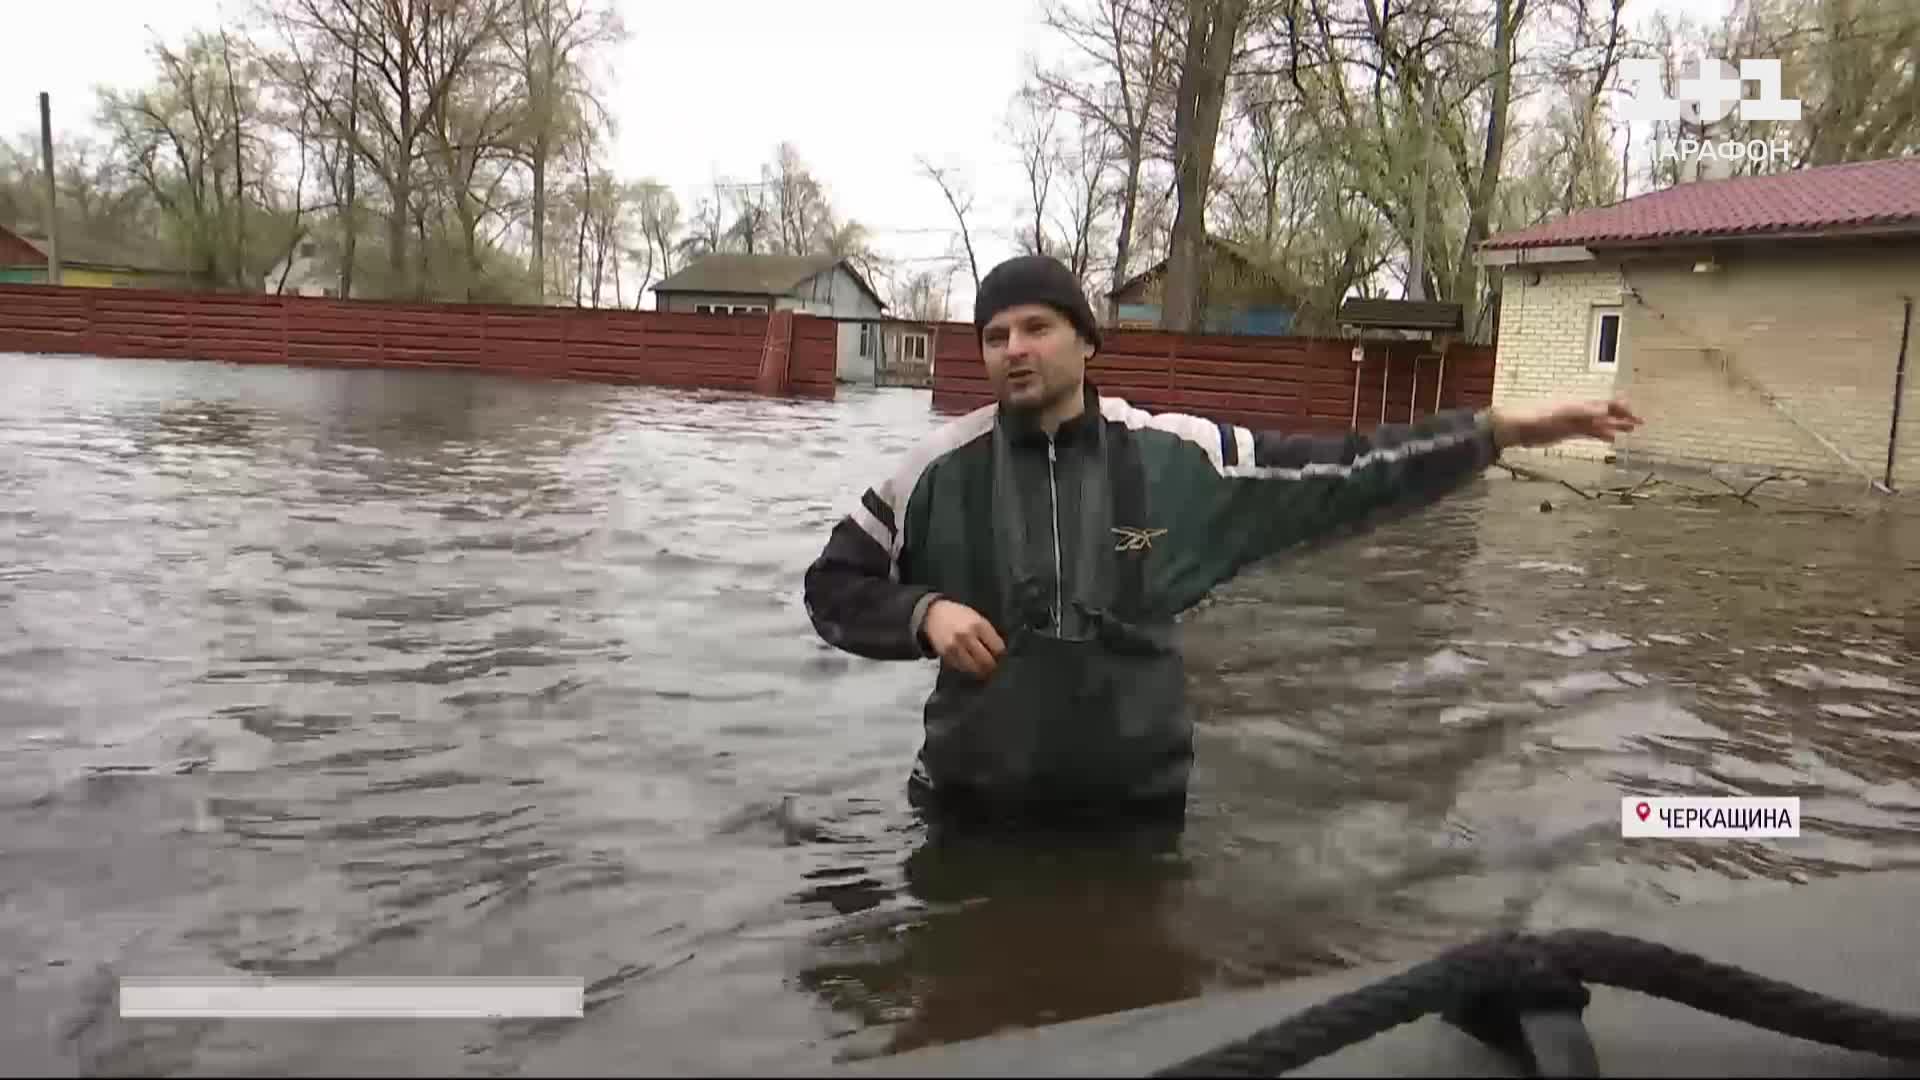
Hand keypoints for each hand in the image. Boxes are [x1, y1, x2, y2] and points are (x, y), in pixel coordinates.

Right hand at [922, 599, 1005, 678]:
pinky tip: (970, 666)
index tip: (1000, 657)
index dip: (1001, 655)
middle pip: (987, 661)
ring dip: (981, 671)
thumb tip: (1000, 654)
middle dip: (992, 666)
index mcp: (978, 625)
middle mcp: (966, 636)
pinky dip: (968, 670)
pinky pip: (962, 669)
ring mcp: (955, 647)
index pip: (998, 648)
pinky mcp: (946, 655)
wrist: (934, 615)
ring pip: (975, 669)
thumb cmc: (959, 616)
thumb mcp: (977, 618)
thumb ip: (988, 634)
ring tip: (983, 669)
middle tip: (993, 667)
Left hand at [1492, 398, 1643, 448]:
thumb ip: (1581, 413)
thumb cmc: (1534, 417)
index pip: (1604, 404)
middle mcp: (1579, 412)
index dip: (1620, 408)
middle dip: (1623, 417)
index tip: (1634, 413)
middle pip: (1606, 413)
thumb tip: (1603, 411)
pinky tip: (1611, 439)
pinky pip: (1589, 433)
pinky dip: (1601, 435)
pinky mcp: (1567, 432)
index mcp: (1578, 405)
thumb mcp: (1558, 415)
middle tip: (1640, 422)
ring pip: (1600, 423)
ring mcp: (1574, 422)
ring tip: (1631, 430)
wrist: (1515, 427)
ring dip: (1616, 426)